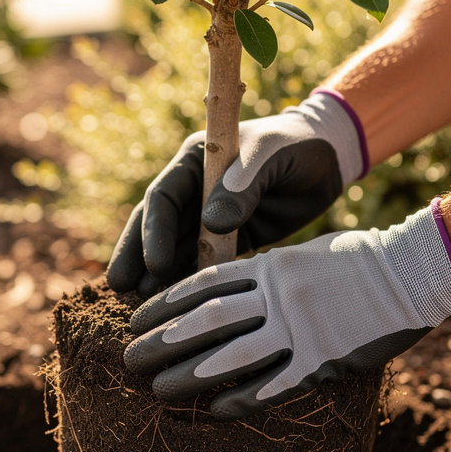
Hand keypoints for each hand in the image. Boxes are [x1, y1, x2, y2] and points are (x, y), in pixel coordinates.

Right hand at [107, 90, 367, 295]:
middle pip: (155, 226)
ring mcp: (207, 216)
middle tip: (121, 289)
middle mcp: (194, 189)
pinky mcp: (226, 239)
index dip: (152, 232)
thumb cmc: (298, 144)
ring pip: (174, 248)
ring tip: (144, 306)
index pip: (162, 197)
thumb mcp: (271, 155)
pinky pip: (201, 262)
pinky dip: (190, 281)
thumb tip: (211, 224)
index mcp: (196, 160)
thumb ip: (243, 185)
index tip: (154, 264)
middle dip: (137, 257)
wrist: (329, 159)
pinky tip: (179, 306)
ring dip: (159, 275)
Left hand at [124, 201, 450, 419]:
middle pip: (205, 322)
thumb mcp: (303, 253)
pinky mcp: (324, 361)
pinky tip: (215, 410)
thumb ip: (264, 271)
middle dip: (162, 342)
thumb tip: (226, 290)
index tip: (136, 318)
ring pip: (230, 357)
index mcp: (270, 265)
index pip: (203, 285)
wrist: (416, 270)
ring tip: (157, 390)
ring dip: (188, 376)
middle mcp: (278, 296)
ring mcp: (301, 329)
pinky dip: (242, 398)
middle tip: (129, 359)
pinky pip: (274, 385)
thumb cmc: (359, 259)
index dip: (164, 304)